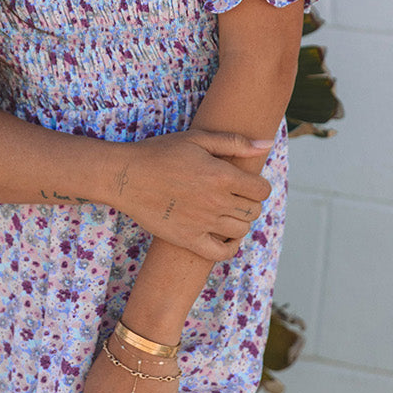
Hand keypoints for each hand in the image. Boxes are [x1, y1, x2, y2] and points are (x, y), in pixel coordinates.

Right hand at [112, 128, 272, 260]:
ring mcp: (203, 223)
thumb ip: (235, 142)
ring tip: (225, 212)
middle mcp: (216, 201)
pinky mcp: (188, 239)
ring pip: (241, 230)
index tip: (245, 183)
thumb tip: (266, 143)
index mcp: (222, 175)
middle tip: (233, 196)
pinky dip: (230, 247)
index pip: (262, 190)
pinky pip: (222, 253)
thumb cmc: (160, 153)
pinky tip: (224, 236)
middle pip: (254, 210)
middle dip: (249, 202)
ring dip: (239, 221)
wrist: (126, 176)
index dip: (257, 186)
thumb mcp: (197, 139)